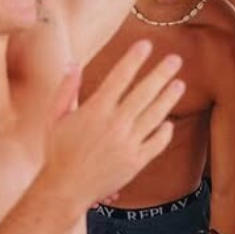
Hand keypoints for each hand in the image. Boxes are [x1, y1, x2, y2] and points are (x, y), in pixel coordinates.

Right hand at [43, 41, 183, 210]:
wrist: (65, 188)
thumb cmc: (57, 152)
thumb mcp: (55, 117)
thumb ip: (66, 90)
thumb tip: (73, 64)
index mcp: (95, 110)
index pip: (119, 78)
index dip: (134, 59)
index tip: (146, 44)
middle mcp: (115, 124)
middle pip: (144, 93)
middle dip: (161, 73)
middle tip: (176, 60)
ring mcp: (128, 143)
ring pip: (155, 115)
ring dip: (168, 97)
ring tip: (180, 84)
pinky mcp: (136, 162)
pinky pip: (157, 143)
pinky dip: (164, 131)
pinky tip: (168, 121)